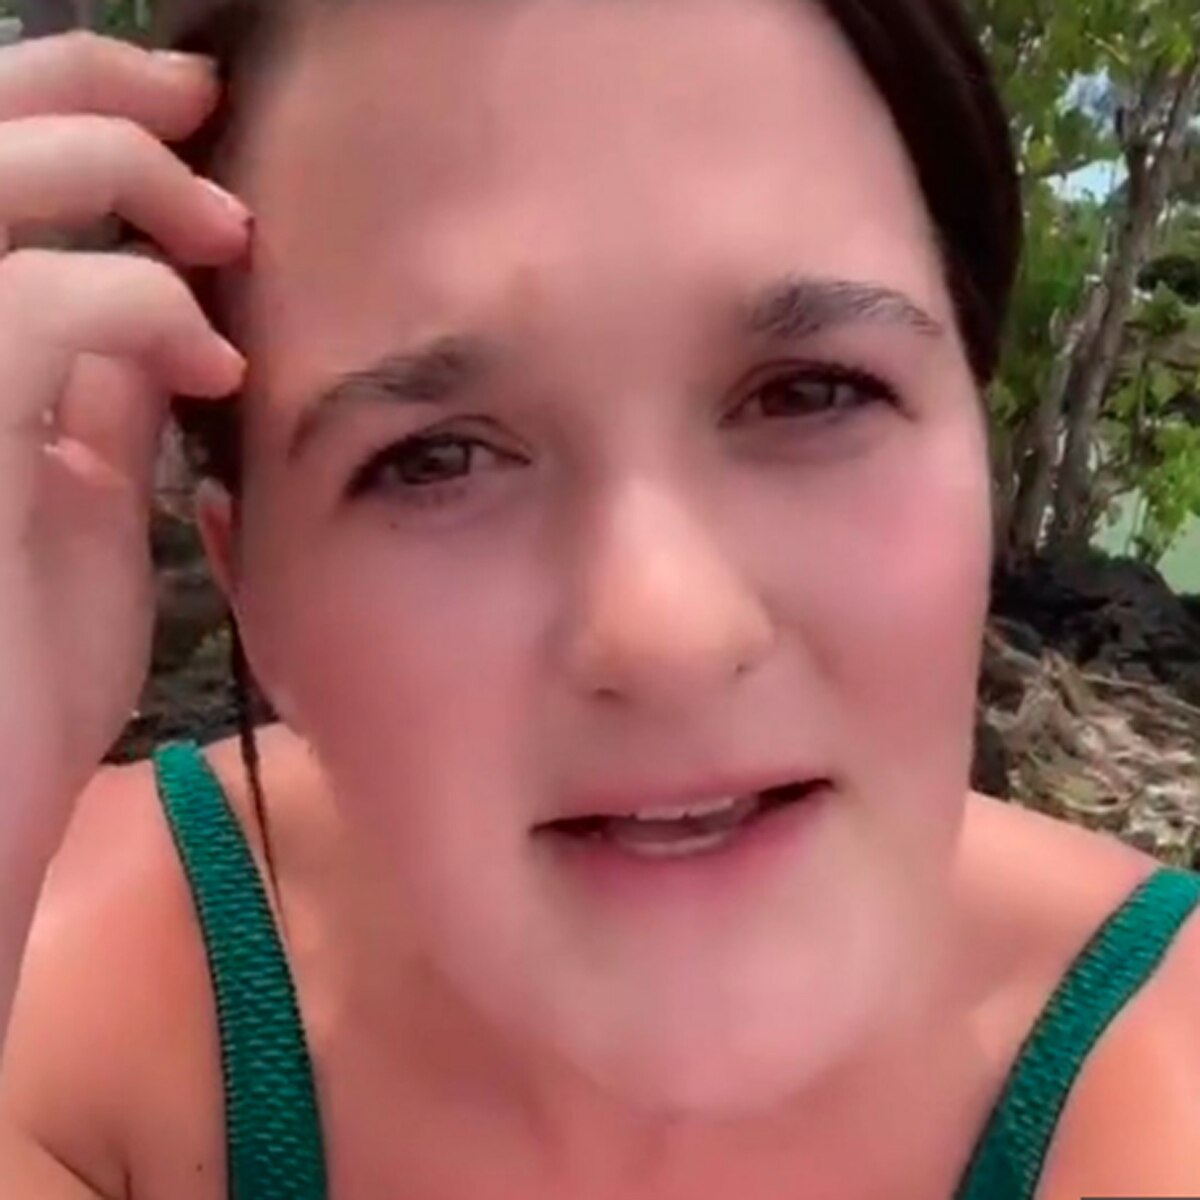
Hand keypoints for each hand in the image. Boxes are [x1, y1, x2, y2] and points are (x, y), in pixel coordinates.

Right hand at [0, 31, 249, 1021]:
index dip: (68, 103)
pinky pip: (41, 308)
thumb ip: (89, 408)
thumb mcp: (75, 512)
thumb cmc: (21, 677)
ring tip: (222, 237)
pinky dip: (142, 308)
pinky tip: (208, 368)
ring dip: (121, 179)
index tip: (187, 116)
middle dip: (87, 91)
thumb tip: (145, 323)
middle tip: (200, 107)